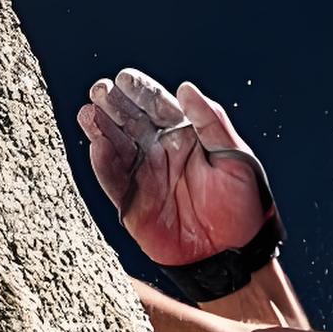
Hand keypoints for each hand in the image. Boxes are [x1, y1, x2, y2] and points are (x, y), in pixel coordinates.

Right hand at [76, 69, 267, 269]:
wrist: (235, 252)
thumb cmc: (242, 205)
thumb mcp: (236, 158)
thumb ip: (211, 123)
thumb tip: (186, 89)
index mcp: (184, 136)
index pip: (157, 106)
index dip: (141, 91)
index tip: (125, 79)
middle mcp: (160, 152)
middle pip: (131, 122)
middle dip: (114, 105)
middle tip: (100, 90)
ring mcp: (144, 176)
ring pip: (117, 147)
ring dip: (101, 129)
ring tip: (89, 112)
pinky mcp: (132, 203)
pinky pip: (114, 181)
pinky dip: (104, 164)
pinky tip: (97, 145)